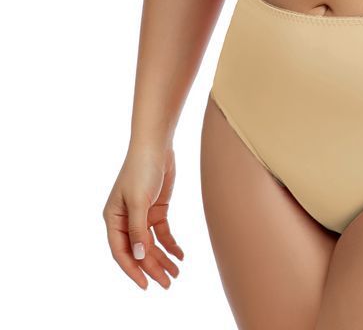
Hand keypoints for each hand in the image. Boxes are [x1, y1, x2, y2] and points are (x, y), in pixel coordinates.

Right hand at [102, 145, 183, 289]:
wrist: (156, 146)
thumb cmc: (141, 170)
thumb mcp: (139, 200)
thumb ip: (138, 229)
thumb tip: (140, 255)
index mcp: (113, 219)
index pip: (121, 251)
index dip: (133, 270)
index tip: (146, 284)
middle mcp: (125, 220)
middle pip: (139, 250)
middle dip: (152, 268)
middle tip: (167, 283)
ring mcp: (141, 215)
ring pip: (152, 244)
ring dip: (163, 259)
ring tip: (176, 274)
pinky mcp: (156, 209)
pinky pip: (162, 233)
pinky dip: (170, 244)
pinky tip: (180, 255)